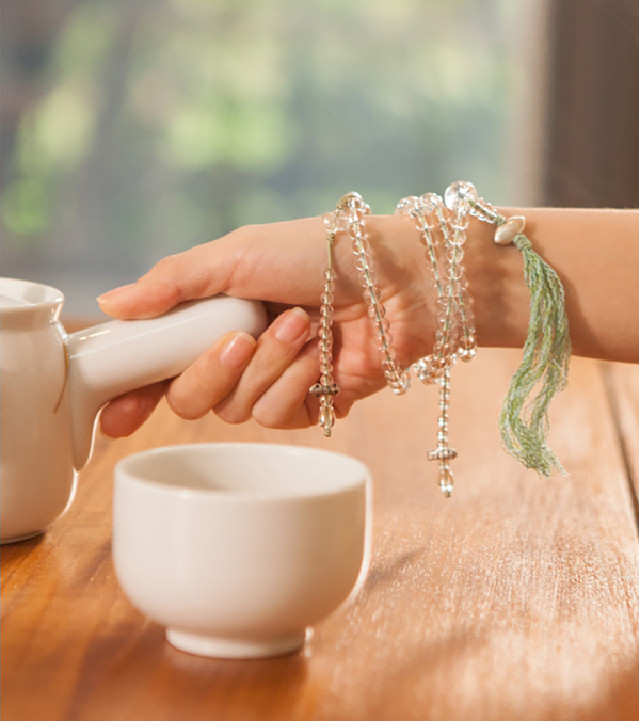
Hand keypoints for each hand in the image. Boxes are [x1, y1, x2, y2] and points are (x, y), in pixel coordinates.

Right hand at [97, 214, 434, 436]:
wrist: (395, 277)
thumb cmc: (319, 253)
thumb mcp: (237, 254)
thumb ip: (173, 283)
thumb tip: (111, 304)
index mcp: (215, 314)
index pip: (161, 363)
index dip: (135, 392)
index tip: (114, 416)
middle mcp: (240, 351)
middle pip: (190, 399)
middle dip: (209, 372)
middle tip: (239, 338)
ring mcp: (276, 379)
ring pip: (236, 410)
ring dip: (267, 367)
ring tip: (302, 326)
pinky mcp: (313, 402)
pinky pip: (280, 417)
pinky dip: (298, 383)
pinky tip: (322, 354)